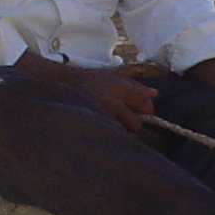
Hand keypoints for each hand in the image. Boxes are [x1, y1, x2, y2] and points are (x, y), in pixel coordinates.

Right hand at [18, 55, 156, 131]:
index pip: (145, 106)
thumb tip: (156, 94)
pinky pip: (107, 136)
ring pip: (120, 133)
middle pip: (135, 125)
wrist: (58, 83)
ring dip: (117, 131)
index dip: (145, 112)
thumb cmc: (90, 81)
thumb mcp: (113, 78)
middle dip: (131, 125)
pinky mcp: (91, 125)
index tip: (139, 113)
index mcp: (118, 88)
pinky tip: (99, 128)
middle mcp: (110, 101)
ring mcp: (100, 114)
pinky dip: (106, 134)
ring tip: (106, 122)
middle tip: (120, 120)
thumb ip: (136, 87)